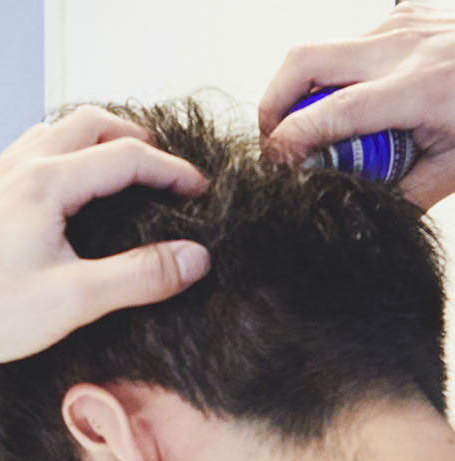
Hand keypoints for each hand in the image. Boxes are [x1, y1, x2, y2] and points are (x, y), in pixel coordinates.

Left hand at [0, 106, 209, 381]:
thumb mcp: (75, 300)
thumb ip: (140, 276)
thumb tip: (194, 259)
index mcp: (44, 184)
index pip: (126, 158)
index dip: (171, 170)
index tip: (198, 191)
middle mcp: (14, 172)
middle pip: (87, 126)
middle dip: (132, 138)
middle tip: (162, 163)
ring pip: (48, 136)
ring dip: (89, 140)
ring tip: (116, 165)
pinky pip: (19, 159)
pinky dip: (53, 157)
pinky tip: (56, 190)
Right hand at [260, 4, 454, 208]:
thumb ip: (405, 192)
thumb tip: (358, 212)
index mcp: (418, 87)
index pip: (326, 114)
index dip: (287, 146)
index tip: (276, 171)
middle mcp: (403, 46)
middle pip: (301, 63)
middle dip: (272, 106)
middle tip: (276, 142)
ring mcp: (403, 21)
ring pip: (321, 50)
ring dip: (304, 90)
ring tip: (317, 124)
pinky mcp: (407, 10)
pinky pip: (354, 41)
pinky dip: (341, 71)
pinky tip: (361, 95)